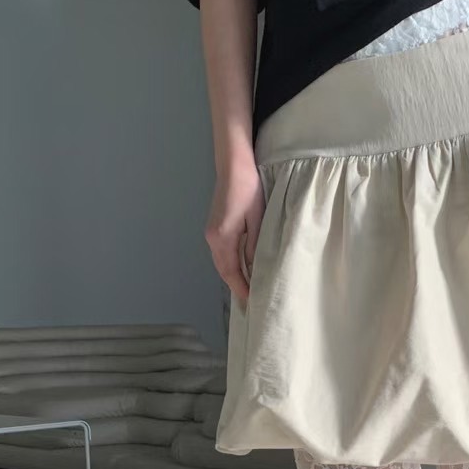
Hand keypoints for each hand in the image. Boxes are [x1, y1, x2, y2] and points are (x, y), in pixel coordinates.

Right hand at [205, 153, 264, 306]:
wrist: (233, 164)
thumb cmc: (248, 188)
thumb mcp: (257, 219)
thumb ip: (254, 246)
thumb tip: (255, 270)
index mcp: (222, 238)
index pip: (231, 272)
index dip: (241, 289)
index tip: (251, 303)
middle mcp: (212, 238)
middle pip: (223, 270)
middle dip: (236, 286)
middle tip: (250, 302)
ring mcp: (211, 232)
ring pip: (222, 262)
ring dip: (233, 276)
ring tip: (247, 289)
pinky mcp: (214, 226)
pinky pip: (222, 253)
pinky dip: (231, 264)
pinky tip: (242, 268)